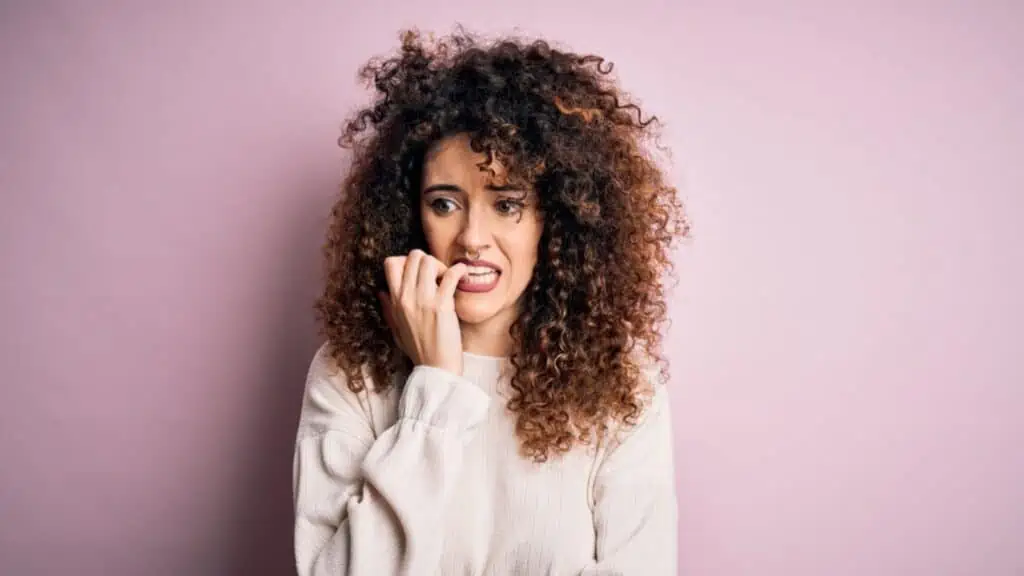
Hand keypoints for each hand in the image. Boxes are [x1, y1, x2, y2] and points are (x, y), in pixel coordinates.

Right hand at [378, 249, 468, 375]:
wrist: (436, 369)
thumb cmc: (419, 350)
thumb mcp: (396, 330)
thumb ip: (388, 309)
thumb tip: (381, 292)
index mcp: (395, 301)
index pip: (390, 263)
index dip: (406, 260)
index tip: (419, 273)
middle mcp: (406, 298)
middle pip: (412, 256)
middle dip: (427, 259)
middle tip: (437, 275)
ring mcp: (423, 301)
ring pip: (428, 261)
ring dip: (441, 265)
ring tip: (448, 279)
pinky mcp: (442, 306)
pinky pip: (450, 276)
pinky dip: (459, 271)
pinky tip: (463, 276)